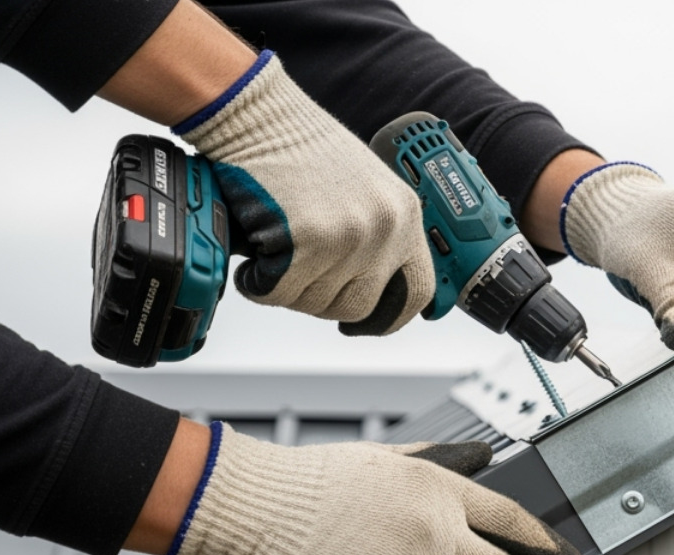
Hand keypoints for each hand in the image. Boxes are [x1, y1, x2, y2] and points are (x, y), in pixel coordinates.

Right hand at [177, 53, 435, 334]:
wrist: (255, 114)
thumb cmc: (299, 147)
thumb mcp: (365, 188)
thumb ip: (380, 234)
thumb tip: (377, 287)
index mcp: (405, 214)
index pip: (418, 290)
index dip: (391, 316)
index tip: (369, 322)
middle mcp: (384, 227)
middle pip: (358, 306)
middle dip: (321, 298)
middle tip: (297, 270)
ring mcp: (348, 236)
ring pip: (316, 303)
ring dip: (287, 287)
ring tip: (276, 249)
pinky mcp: (307, 242)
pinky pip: (279, 293)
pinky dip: (258, 284)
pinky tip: (255, 258)